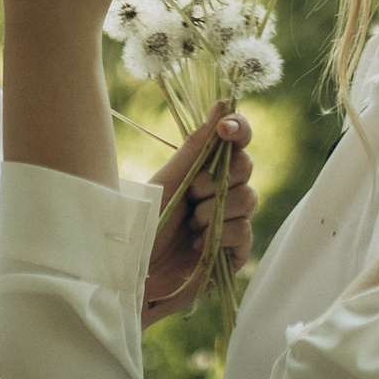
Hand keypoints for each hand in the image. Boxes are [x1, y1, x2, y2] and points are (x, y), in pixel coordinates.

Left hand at [144, 103, 255, 324]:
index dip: (238, 129)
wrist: (129, 274)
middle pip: (247, 168)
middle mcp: (221, 193)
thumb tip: (222, 104)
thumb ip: (197, 146)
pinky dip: (222, 235)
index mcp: (204, 171)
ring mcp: (229, 223)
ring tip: (190, 226)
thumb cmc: (140, 225)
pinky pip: (245, 233)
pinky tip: (200, 245)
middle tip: (193, 193)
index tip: (225, 128)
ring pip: (249, 199)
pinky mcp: (233, 255)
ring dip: (216, 211)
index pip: (236, 141)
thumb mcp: (167, 181)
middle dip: (219, 178)